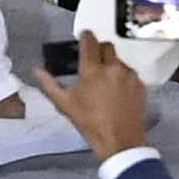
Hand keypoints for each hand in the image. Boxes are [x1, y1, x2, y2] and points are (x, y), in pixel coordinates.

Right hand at [44, 29, 155, 156]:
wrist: (119, 141)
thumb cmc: (90, 124)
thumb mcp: (65, 105)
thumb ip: (49, 84)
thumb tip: (37, 70)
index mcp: (92, 70)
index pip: (89, 41)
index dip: (85, 36)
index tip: (83, 36)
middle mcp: (112, 68)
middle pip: (106, 46)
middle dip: (98, 50)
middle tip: (93, 62)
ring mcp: (129, 75)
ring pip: (119, 60)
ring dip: (111, 64)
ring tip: (105, 82)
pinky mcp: (140, 84)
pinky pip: (130, 72)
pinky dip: (123, 76)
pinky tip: (117, 91)